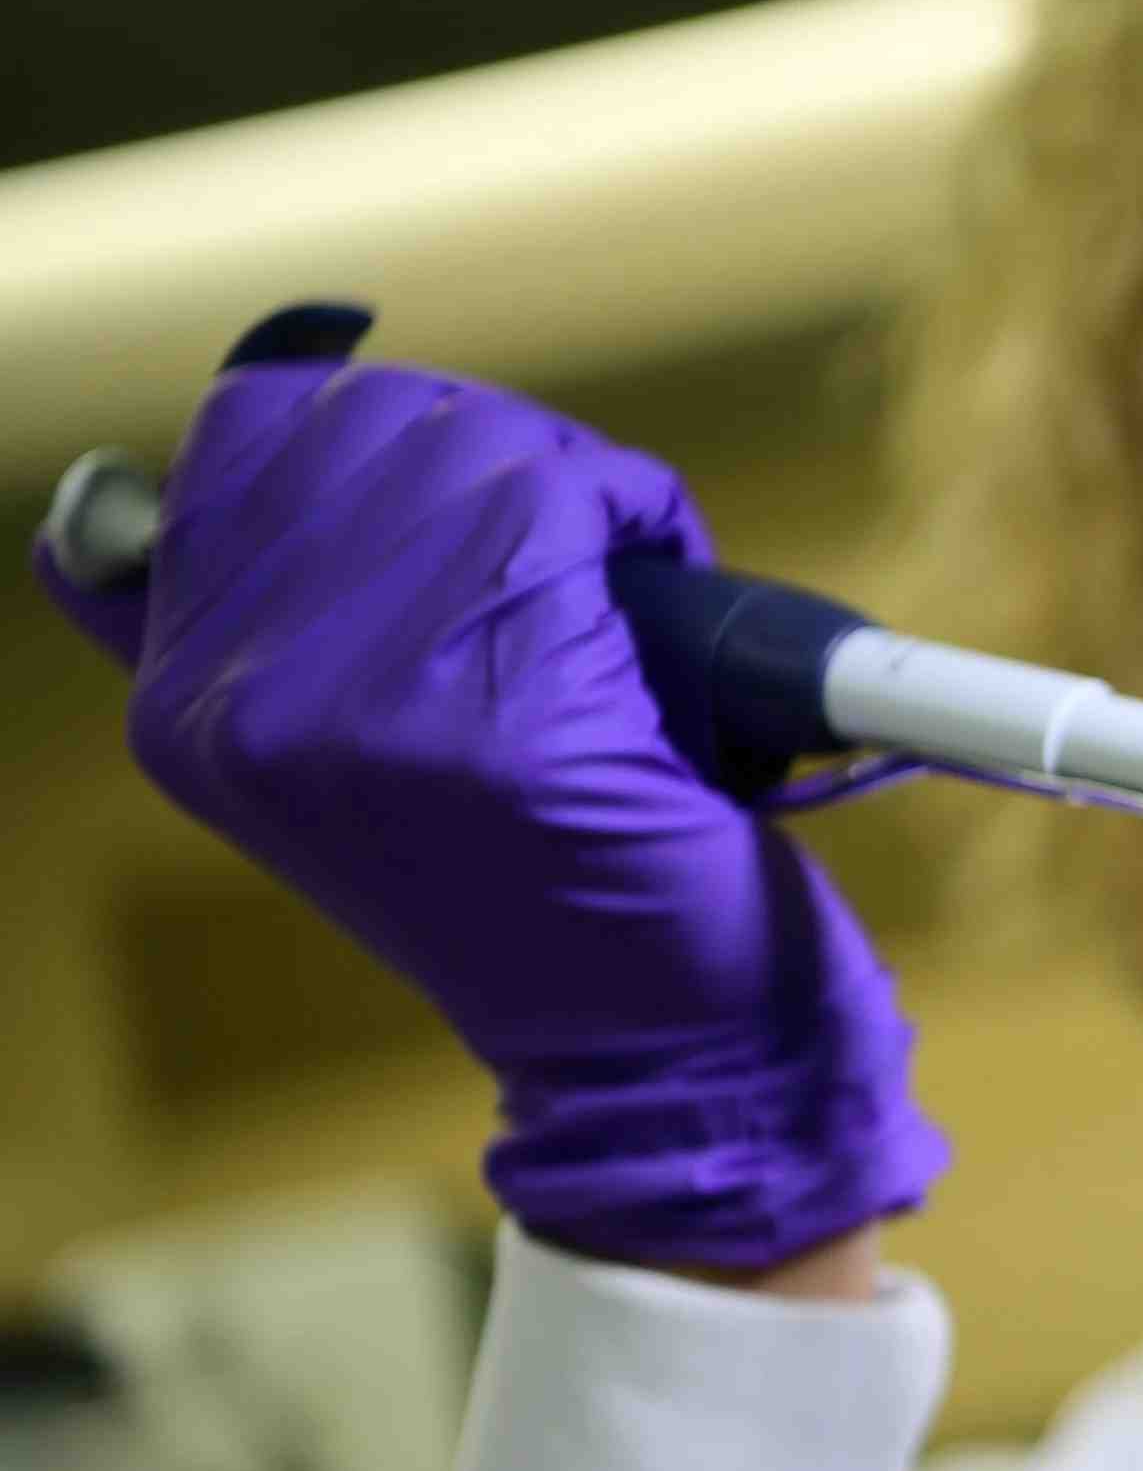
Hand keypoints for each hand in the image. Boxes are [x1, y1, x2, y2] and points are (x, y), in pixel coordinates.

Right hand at [31, 308, 946, 1271]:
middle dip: (506, 458)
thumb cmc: (542, 885)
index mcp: (186, 702)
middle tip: (576, 565)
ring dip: (588, 495)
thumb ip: (264, 627)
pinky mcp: (508, 721)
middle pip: (377, 419)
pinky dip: (652, 524)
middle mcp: (244, 700)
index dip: (395, 438)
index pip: (249, 433)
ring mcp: (368, 709)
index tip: (478, 523)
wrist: (656, 1051)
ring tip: (618, 606)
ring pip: (485, 451)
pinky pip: (582, 508)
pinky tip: (666, 609)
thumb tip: (148, 472)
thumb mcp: (354, 755)